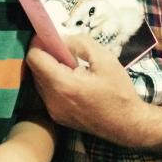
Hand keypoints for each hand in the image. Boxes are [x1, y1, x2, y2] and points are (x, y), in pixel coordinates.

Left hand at [25, 34, 148, 146]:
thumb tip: (62, 39)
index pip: (34, 58)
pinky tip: (75, 80)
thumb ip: (81, 44)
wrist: (127, 125)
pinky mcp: (57, 116)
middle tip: (67, 49)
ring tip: (73, 66)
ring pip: (40, 81)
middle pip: (35, 69)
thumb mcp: (105, 59)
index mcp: (63, 85)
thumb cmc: (119, 91)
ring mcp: (53, 111)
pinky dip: (55, 81)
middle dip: (47, 54)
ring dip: (50, 68)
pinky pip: (47, 92)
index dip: (39, 43)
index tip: (51, 36)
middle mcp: (52, 100)